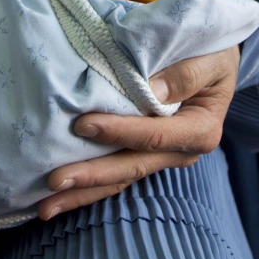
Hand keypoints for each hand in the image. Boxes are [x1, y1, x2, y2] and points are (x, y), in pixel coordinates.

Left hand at [37, 45, 239, 219]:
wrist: (212, 59)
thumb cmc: (210, 53)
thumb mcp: (208, 58)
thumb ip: (185, 75)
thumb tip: (152, 90)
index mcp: (199, 129)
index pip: (155, 135)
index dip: (119, 132)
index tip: (83, 125)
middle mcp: (180, 151)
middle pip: (130, 167)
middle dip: (91, 177)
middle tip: (53, 182)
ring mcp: (159, 157)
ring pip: (118, 178)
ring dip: (82, 192)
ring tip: (45, 206)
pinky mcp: (141, 154)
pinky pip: (113, 172)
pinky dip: (87, 184)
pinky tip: (57, 197)